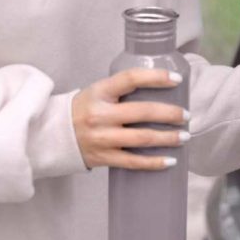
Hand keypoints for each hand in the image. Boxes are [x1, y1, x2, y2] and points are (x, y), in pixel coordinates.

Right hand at [72, 69, 189, 169]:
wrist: (52, 135)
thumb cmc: (84, 109)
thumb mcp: (98, 92)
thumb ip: (124, 90)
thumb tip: (163, 87)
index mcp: (100, 92)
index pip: (131, 78)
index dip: (156, 77)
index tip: (176, 79)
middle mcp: (100, 114)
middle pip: (142, 112)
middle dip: (170, 114)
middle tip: (187, 115)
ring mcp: (101, 138)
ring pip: (142, 138)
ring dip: (168, 138)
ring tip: (185, 136)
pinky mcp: (103, 157)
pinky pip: (133, 162)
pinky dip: (154, 162)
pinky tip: (170, 160)